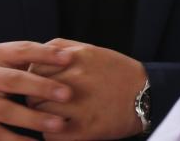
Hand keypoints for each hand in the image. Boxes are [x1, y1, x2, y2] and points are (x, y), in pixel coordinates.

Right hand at [0, 41, 73, 140]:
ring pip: (8, 112)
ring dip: (35, 119)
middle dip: (42, 87)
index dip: (45, 54)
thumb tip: (62, 54)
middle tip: (68, 93)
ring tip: (59, 123)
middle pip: (15, 81)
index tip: (69, 58)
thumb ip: (24, 55)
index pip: (21, 51)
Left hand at [26, 38, 146, 139]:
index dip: (33, 79)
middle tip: (44, 103)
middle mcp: (76, 79)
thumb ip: (63, 48)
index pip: (34, 70)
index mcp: (76, 58)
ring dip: (41, 117)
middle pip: (33, 92)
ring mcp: (79, 105)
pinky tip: (61, 128)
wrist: (145, 95)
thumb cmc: (116, 72)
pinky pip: (50, 135)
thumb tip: (35, 55)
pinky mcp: (84, 129)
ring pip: (39, 114)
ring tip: (52, 116)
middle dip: (35, 99)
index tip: (39, 85)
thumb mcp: (92, 50)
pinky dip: (51, 133)